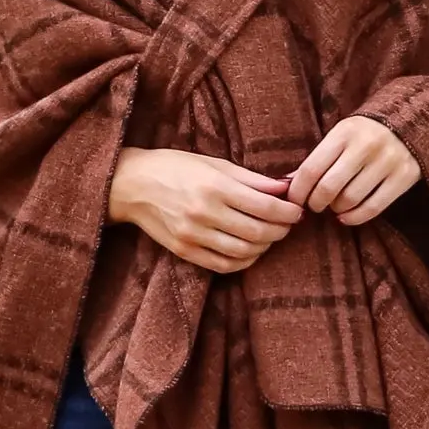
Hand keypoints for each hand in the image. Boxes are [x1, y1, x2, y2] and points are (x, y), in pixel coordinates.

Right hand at [107, 146, 303, 272]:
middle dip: (281, 230)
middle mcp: (204, 213)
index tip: (297, 210)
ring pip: (244, 252)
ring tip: (270, 235)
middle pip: (259, 232)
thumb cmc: (175, 167)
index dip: (288, 212)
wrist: (131, 185)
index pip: (266, 207)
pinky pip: (224, 265)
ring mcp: (193, 236)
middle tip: (287, 224)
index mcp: (214, 186)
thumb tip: (285, 188)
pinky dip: (244, 261)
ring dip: (265, 246)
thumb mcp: (214, 163)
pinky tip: (251, 250)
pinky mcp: (184, 251)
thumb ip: (251, 178)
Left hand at [284, 115, 421, 227]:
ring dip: (336, 210)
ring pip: (350, 200)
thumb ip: (318, 158)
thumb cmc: (366, 132)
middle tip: (314, 205)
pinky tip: (346, 216)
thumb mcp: (341, 135)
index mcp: (344, 132)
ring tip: (334, 206)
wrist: (412, 119)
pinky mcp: (404, 177)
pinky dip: (355, 218)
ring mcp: (388, 162)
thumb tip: (286, 183)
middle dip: (315, 203)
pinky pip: (373, 208)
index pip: (311, 169)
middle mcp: (366, 146)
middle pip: (328, 188)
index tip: (294, 200)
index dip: (297, 191)